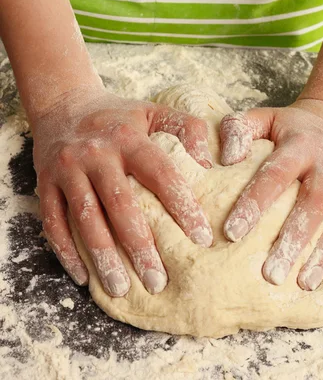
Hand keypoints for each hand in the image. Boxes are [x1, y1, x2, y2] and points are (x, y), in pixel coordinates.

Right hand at [33, 85, 212, 296]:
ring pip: (85, 218)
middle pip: (121, 203)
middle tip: (159, 280)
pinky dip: (66, 252)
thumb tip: (209, 163)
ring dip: (103, 256)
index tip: (202, 238)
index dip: (182, 205)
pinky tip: (83, 277)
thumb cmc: (117, 116)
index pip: (160, 173)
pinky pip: (53, 222)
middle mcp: (97, 153)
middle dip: (140, 245)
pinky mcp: (45, 183)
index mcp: (128, 138)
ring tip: (122, 288)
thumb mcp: (154, 111)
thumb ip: (187, 128)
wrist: (63, 103)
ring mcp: (68, 169)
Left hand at [220, 98, 322, 290]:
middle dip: (293, 240)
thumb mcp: (263, 118)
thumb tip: (226, 160)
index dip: (255, 202)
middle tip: (271, 275)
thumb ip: (238, 130)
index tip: (232, 233)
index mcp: (300, 143)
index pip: (275, 174)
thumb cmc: (291, 128)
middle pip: (314, 202)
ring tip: (304, 284)